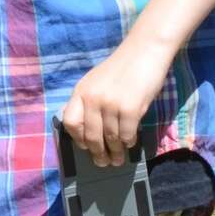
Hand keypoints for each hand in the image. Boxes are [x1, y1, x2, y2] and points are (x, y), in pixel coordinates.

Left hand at [61, 39, 169, 167]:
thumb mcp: (96, 82)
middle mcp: (92, 99)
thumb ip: (90, 102)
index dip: (77, 138)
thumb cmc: (122, 69)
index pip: (70, 122)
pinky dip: (127, 143)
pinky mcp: (130, 109)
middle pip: (90, 135)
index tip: (85, 147)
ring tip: (117, 160)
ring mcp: (110, 105)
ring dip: (114, 152)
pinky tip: (129, 144)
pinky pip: (126, 134)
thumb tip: (89, 131)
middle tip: (103, 163)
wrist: (144, 52)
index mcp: (80, 92)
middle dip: (97, 153)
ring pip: (110, 138)